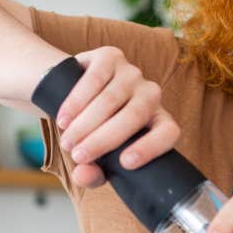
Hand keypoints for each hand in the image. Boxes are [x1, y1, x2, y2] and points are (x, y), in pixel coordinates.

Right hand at [53, 46, 180, 187]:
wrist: (73, 93)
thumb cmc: (93, 131)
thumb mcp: (95, 158)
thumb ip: (93, 172)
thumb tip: (83, 175)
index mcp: (158, 121)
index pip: (168, 132)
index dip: (151, 147)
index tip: (126, 163)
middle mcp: (150, 94)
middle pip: (135, 115)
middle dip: (104, 139)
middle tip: (78, 156)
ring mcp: (132, 73)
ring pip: (112, 99)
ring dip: (85, 123)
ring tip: (67, 141)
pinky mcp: (110, 57)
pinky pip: (95, 78)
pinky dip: (77, 101)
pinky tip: (64, 119)